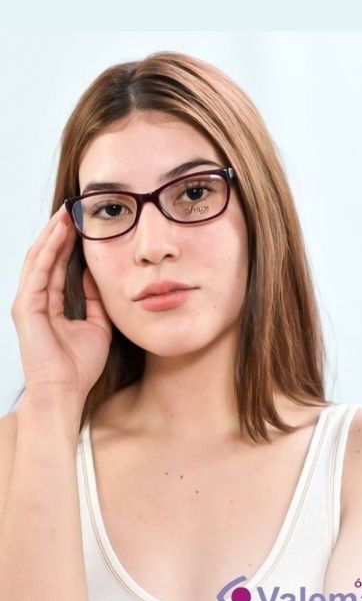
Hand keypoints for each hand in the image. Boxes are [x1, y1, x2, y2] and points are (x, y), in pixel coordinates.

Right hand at [11, 203, 112, 416]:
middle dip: (58, 232)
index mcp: (50, 304)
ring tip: (66, 213)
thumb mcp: (97, 325)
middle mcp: (36, 300)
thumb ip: (95, 300)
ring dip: (52, 234)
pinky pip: (38, 271)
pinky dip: (48, 249)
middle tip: (72, 209)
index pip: (57, 266)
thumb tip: (97, 275)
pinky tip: (59, 233)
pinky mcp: (25, 306)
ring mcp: (28, 302)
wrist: (66, 391)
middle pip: (45, 257)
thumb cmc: (79, 366)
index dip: (68, 243)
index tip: (81, 223)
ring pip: (39, 258)